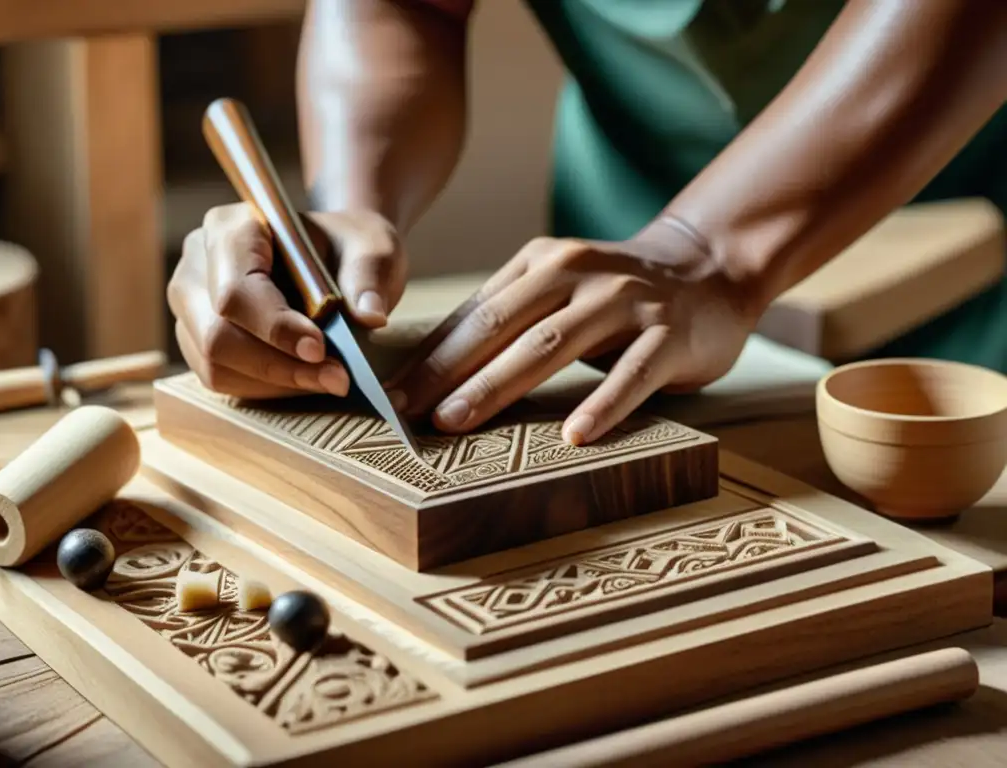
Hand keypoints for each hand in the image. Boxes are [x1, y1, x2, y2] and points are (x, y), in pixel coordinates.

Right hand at [168, 204, 406, 397]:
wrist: (335, 259)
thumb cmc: (346, 248)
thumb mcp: (372, 247)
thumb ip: (369, 275)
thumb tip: (369, 315)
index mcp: (231, 228)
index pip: (237, 289)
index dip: (275, 326)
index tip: (320, 349)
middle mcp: (198, 266)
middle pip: (216, 334)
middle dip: (279, 365)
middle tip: (337, 378)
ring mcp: (191, 307)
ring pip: (215, 364)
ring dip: (276, 383)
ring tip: (330, 379)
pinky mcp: (197, 341)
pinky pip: (221, 378)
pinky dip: (267, 389)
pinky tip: (306, 380)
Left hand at [386, 235, 756, 444]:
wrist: (710, 267)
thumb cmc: (618, 294)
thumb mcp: (560, 288)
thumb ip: (511, 316)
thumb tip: (437, 369)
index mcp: (542, 263)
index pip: (476, 313)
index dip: (432, 355)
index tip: (392, 396)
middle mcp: (577, 273)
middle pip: (502, 325)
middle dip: (448, 370)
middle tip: (408, 412)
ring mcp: (625, 301)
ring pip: (552, 344)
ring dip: (499, 384)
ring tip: (458, 421)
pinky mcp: (668, 333)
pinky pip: (632, 373)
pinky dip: (603, 404)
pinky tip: (575, 436)